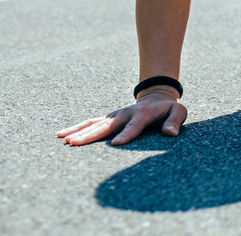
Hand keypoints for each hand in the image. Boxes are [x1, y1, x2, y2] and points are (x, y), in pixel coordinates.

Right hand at [56, 87, 186, 145]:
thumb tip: (170, 134)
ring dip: (80, 132)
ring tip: (65, 140)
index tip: (116, 144)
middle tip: (76, 143)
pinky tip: (61, 134)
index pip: (134, 125)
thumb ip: (174, 121)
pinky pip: (90, 123)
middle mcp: (125, 114)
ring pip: (94, 124)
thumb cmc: (168, 109)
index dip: (126, 134)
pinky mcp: (108, 119)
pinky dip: (76, 128)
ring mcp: (114, 116)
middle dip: (92, 135)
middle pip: (107, 126)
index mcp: (143, 114)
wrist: (156, 97)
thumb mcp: (178, 112)